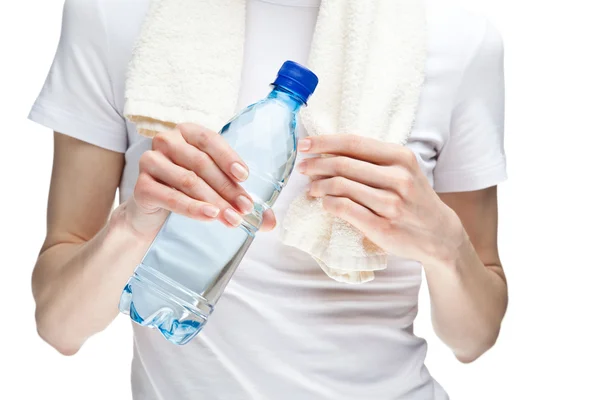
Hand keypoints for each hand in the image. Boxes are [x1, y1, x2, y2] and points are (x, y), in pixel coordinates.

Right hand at [125, 123, 275, 236]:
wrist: (152, 213)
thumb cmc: (187, 192)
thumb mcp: (215, 188)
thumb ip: (241, 200)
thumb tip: (270, 223)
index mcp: (187, 132)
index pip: (210, 140)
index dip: (229, 157)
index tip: (246, 177)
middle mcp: (166, 141)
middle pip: (201, 163)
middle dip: (227, 188)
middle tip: (245, 209)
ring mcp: (150, 161)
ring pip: (189, 181)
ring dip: (214, 200)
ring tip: (232, 219)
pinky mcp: (141, 186)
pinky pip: (170, 196)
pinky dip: (191, 207)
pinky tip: (209, 216)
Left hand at [297, 135, 463, 265]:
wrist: (438, 234)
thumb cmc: (413, 198)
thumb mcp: (403, 170)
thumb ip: (372, 159)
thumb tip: (328, 152)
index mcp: (401, 157)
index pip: (353, 143)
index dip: (324, 142)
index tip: (304, 145)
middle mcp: (398, 178)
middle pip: (343, 164)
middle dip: (316, 165)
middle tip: (303, 168)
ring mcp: (391, 204)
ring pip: (342, 187)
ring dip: (319, 186)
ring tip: (312, 188)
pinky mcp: (383, 227)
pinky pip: (346, 210)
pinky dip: (329, 204)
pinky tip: (324, 203)